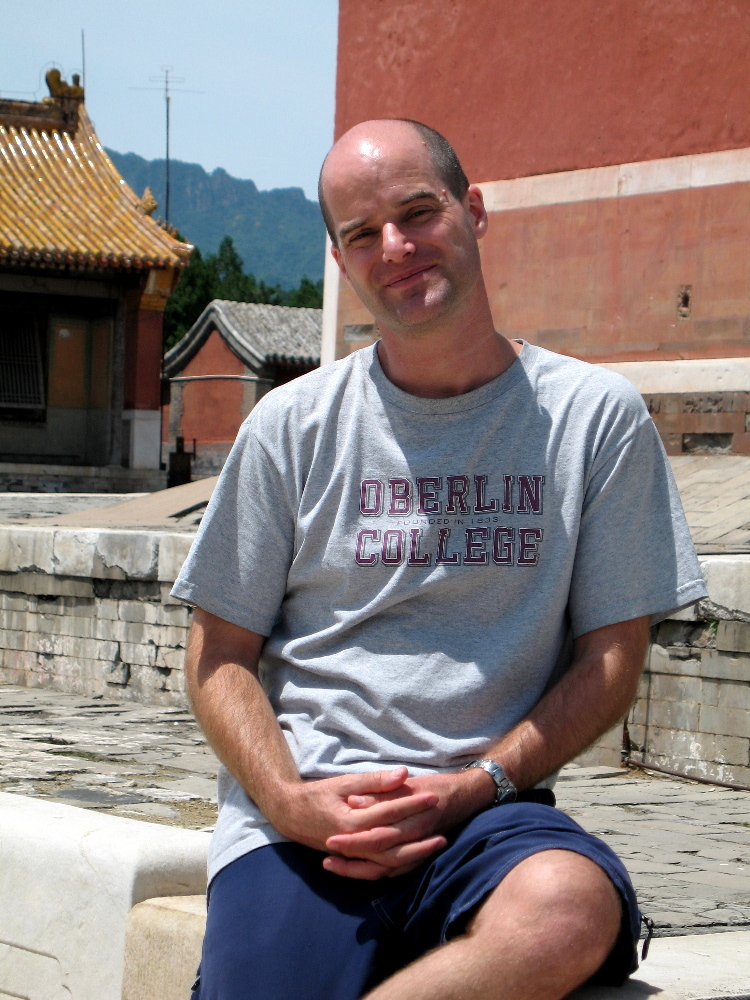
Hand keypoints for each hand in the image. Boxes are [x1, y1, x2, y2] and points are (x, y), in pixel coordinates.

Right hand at [268, 767, 447, 878]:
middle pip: (394, 845)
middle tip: (443, 820)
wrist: (289, 815)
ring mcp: (353, 856)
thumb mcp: (343, 782)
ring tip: (439, 841)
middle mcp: (353, 844)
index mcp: (350, 822)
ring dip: (416, 854)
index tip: (433, 795)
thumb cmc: (316, 795)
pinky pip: (381, 869)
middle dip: (421, 833)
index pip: (388, 814)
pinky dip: (401, 865)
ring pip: (390, 863)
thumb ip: (373, 781)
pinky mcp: (353, 861)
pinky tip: (418, 856)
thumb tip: (403, 774)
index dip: (412, 805)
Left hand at [323, 767, 495, 879]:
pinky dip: (375, 874)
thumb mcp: (407, 784)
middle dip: (351, 859)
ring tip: (333, 867)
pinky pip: (395, 871)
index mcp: (410, 818)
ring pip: (385, 869)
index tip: (330, 840)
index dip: (353, 840)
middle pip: (378, 856)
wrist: (465, 796)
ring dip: (358, 871)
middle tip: (326, 859)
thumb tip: (354, 802)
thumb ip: (381, 792)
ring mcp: (416, 850)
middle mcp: (413, 838)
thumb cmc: (433, 786)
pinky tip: (357, 872)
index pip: (377, 834)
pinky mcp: (417, 856)